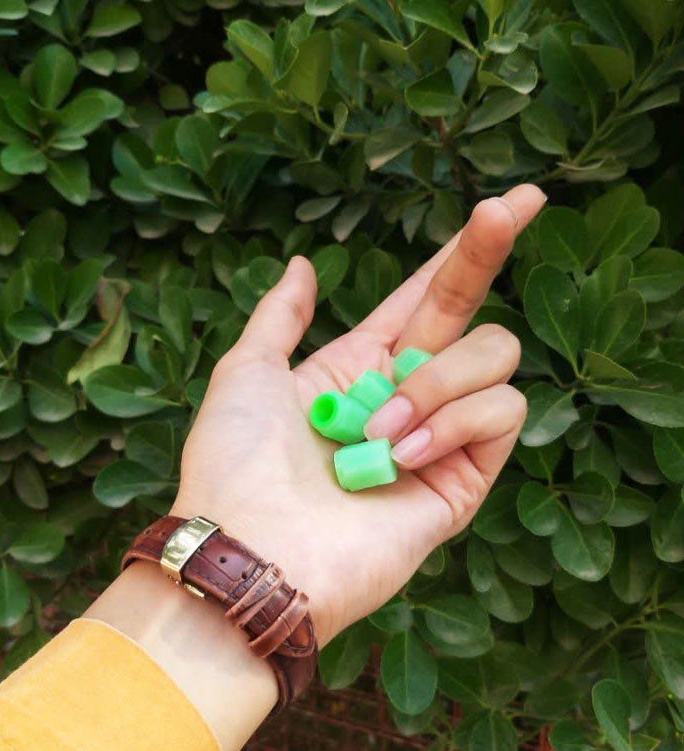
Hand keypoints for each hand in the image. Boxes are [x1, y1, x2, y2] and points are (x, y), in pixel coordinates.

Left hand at [171, 184, 546, 646]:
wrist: (249, 548)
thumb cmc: (235, 463)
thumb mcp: (246, 371)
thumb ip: (280, 316)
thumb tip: (301, 264)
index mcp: (361, 366)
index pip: (424, 297)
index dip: (464, 251)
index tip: (513, 201)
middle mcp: (408, 395)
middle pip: (470, 311)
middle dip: (490, 253)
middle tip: (515, 202)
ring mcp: (439, 439)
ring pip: (492, 360)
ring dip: (437, 381)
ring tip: (378, 434)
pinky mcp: (462, 483)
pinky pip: (498, 417)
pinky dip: (454, 423)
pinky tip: (404, 455)